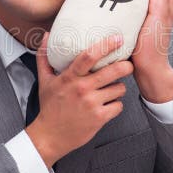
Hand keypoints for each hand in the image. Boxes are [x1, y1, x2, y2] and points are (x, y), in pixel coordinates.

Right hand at [26, 32, 133, 167]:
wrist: (50, 136)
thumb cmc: (50, 107)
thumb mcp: (44, 81)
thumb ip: (45, 57)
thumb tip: (45, 36)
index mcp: (70, 77)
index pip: (89, 56)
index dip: (107, 45)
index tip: (118, 38)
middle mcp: (82, 89)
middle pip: (114, 71)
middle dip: (126, 66)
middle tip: (127, 65)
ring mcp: (92, 104)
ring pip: (119, 89)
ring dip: (119, 88)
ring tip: (112, 88)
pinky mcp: (99, 118)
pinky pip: (119, 105)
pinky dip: (116, 104)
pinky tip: (109, 104)